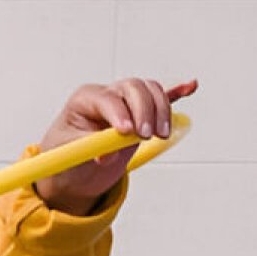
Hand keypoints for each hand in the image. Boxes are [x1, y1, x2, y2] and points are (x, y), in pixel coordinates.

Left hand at [33, 78, 198, 214]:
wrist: (74, 169)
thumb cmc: (66, 155)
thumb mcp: (68, 154)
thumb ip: (86, 151)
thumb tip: (105, 155)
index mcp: (85, 100)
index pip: (107, 98)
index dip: (118, 112)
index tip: (125, 132)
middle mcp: (108, 95)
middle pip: (132, 88)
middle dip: (143, 110)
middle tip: (145, 136)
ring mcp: (126, 103)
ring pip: (150, 91)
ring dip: (161, 110)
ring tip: (160, 135)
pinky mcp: (140, 115)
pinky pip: (160, 99)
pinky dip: (176, 92)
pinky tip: (190, 87)